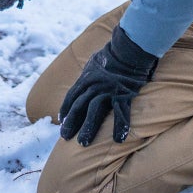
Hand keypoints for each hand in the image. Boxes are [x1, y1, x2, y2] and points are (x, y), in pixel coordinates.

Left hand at [59, 26, 158, 145]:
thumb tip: (85, 79)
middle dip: (71, 123)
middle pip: (79, 106)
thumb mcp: (95, 61)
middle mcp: (94, 85)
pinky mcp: (123, 94)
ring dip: (88, 128)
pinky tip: (118, 139)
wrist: (130, 48)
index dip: (65, 110)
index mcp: (86, 77)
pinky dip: (119, 127)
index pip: (71, 96)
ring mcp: (108, 90)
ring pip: (94, 111)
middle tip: (65, 137)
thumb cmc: (114, 54)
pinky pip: (121, 113)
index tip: (61, 121)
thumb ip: (89, 73)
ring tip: (83, 143)